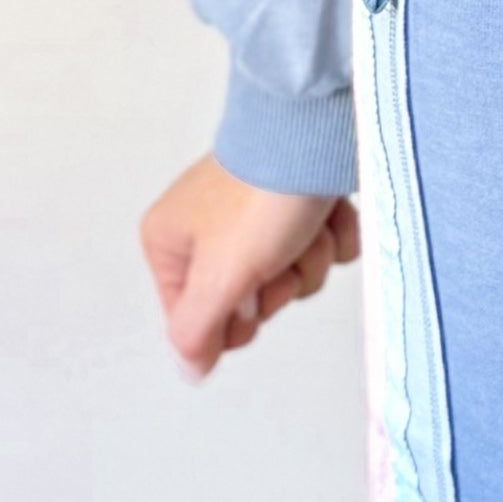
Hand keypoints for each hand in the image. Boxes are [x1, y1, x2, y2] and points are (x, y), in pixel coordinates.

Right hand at [141, 153, 360, 374]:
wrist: (315, 134)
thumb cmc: (261, 196)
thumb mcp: (219, 278)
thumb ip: (196, 331)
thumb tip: (189, 367)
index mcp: (170, 242)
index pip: (203, 320)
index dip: (237, 314)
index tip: (247, 287)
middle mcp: (207, 226)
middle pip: (254, 298)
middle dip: (281, 282)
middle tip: (279, 252)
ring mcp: (253, 212)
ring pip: (294, 273)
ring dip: (310, 257)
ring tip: (305, 224)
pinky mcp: (295, 198)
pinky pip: (321, 244)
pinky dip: (332, 233)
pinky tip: (327, 209)